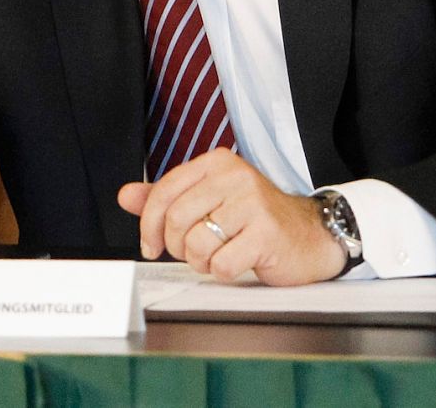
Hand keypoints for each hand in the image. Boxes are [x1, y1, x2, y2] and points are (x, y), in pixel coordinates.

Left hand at [116, 149, 345, 285]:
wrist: (310, 235)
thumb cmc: (254, 219)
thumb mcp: (209, 200)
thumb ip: (166, 198)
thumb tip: (125, 195)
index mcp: (216, 164)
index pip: (163, 191)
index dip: (148, 224)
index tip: (150, 245)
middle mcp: (234, 177)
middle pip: (176, 219)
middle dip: (176, 246)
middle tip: (191, 252)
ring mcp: (253, 204)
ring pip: (196, 243)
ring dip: (201, 261)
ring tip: (218, 255)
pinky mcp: (267, 234)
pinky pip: (222, 264)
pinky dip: (223, 271)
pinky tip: (238, 262)